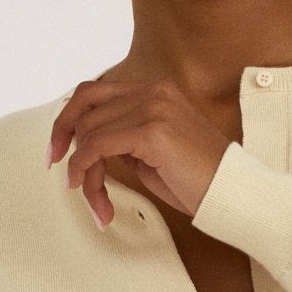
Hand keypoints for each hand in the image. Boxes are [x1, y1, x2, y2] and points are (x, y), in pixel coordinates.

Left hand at [46, 78, 233, 228]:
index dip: (67, 120)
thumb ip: (123, 137)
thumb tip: (86, 144)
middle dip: (69, 149)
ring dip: (83, 173)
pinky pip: (97, 148)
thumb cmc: (199, 179)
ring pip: (89, 133)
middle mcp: (154, 91)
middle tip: (65, 177)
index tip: (56, 150)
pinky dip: (85, 172)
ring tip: (96, 202)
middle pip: (84, 110)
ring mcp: (154, 108)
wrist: (234, 193)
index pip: (93, 93)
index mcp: (156, 89)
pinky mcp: (152, 132)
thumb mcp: (152, 151)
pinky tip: (94, 196)